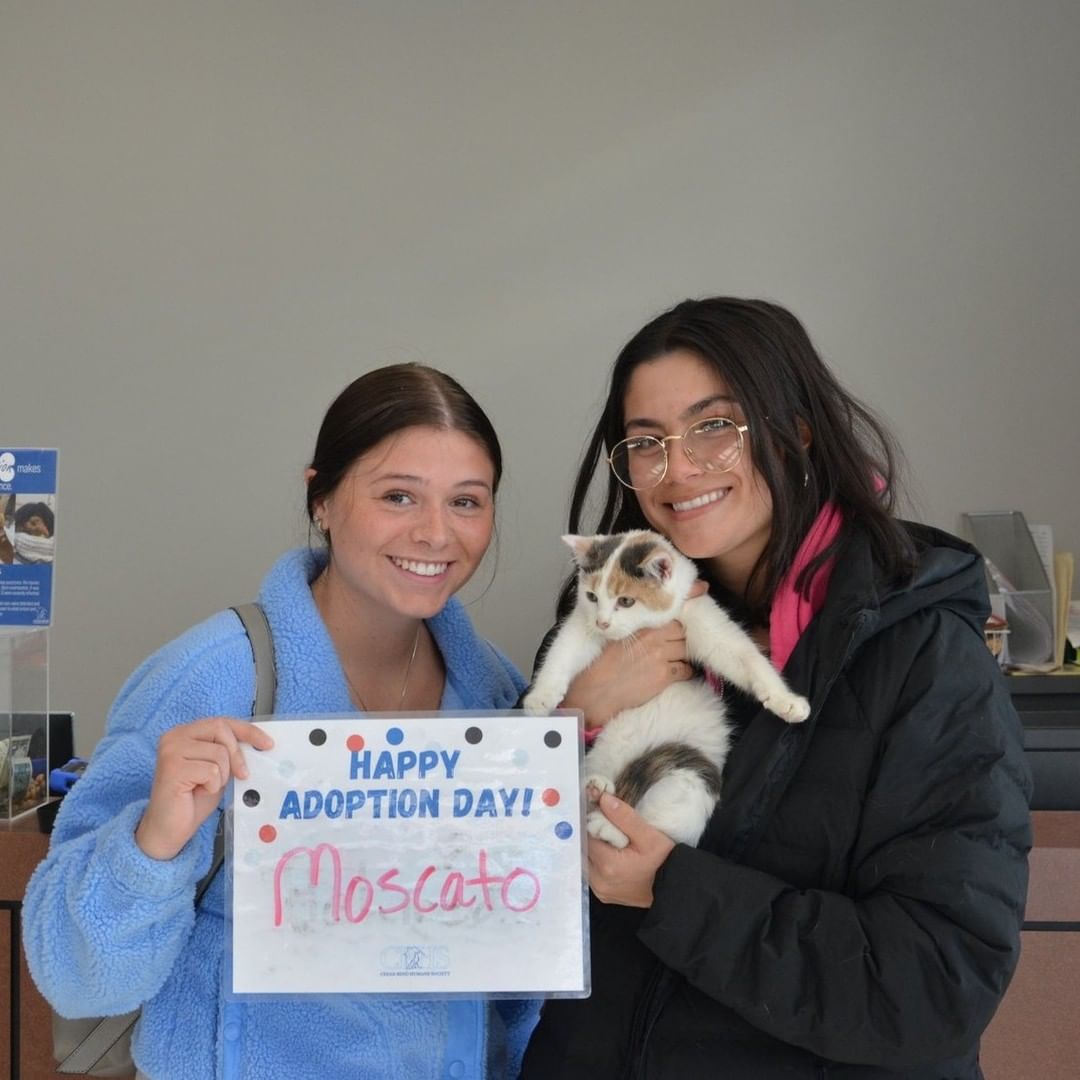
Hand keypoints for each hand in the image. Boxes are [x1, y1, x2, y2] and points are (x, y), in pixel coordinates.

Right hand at [135, 718, 273, 860]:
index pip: (222, 722)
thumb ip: (229, 753)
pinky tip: (198, 791)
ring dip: (222, 775)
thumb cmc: (193, 799)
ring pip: (219, 752)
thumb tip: (259, 744)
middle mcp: (174, 736)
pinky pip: (211, 770)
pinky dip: (213, 784)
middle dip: (237, 754)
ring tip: (207, 786)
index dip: (248, 731)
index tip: (267, 743)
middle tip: (241, 775)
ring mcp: (171, 750)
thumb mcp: (218, 769)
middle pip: (221, 729)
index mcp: (185, 733)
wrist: (170, 828)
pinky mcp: (172, 767)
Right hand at [563, 581, 706, 730]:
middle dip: (682, 641)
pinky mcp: (664, 676)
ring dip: (683, 657)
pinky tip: (675, 675)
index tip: (675, 634)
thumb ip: (639, 633)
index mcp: (642, 628)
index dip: (676, 628)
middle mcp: (654, 639)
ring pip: (686, 652)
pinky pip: (686, 670)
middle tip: (677, 649)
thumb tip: (653, 630)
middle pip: (683, 634)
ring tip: (677, 662)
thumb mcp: (618, 640)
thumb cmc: (603, 666)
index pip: (673, 620)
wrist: (598, 691)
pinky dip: (684, 672)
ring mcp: (661, 657)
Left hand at [587, 792, 675, 907]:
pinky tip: (610, 852)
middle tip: (605, 823)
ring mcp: (600, 890)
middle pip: (584, 849)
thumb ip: (624, 816)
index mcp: (608, 865)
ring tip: (609, 838)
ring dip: (594, 847)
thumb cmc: (664, 861)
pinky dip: (597, 860)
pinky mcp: (604, 894)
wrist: (674, 886)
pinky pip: (592, 872)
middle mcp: (599, 881)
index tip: (599, 810)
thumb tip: (603, 799)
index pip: (587, 835)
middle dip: (591, 834)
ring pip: (586, 860)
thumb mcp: (649, 835)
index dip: (592, 821)